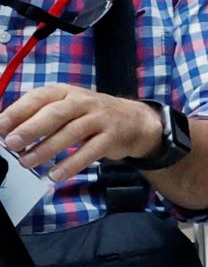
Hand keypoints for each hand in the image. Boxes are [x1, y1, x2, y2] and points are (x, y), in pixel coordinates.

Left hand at [0, 86, 164, 181]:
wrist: (134, 121)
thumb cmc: (90, 115)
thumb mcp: (66, 108)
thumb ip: (39, 116)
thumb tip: (7, 130)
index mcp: (65, 92)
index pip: (39, 98)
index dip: (18, 112)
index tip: (0, 126)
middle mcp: (83, 101)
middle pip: (55, 113)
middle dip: (31, 129)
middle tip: (11, 143)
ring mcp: (100, 118)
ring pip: (72, 132)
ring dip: (47, 148)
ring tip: (27, 162)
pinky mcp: (112, 137)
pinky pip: (91, 152)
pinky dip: (72, 164)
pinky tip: (56, 174)